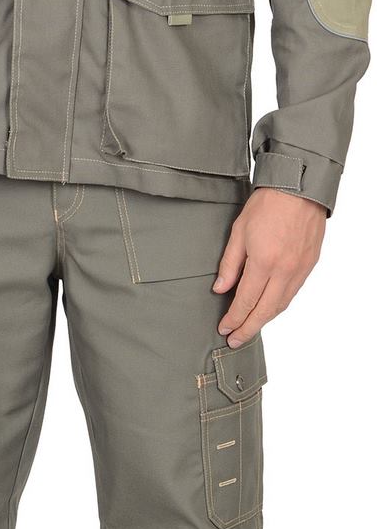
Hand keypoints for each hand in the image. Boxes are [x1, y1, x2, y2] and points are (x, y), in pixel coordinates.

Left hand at [212, 186, 326, 344]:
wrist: (298, 188)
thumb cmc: (267, 204)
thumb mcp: (239, 231)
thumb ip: (230, 263)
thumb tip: (220, 289)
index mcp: (264, 262)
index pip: (246, 300)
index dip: (234, 318)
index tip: (224, 328)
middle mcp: (284, 271)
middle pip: (265, 310)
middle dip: (248, 328)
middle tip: (235, 340)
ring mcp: (299, 269)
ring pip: (281, 305)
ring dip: (264, 320)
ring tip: (249, 328)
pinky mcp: (309, 265)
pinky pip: (293, 293)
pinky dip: (279, 305)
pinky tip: (269, 309)